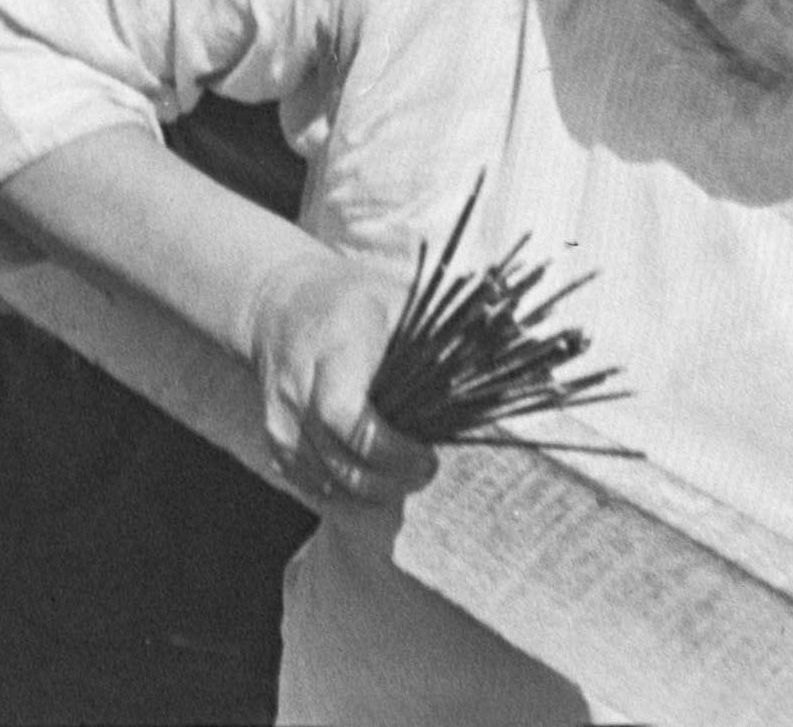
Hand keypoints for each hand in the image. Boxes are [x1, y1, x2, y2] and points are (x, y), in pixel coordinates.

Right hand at [245, 247, 436, 516]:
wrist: (278, 299)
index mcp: (335, 344)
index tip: (428, 456)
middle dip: (387, 482)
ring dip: (368, 492)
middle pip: (338, 460)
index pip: (347, 417)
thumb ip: (451, 336)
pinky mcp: (271, 432)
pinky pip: (305, 483)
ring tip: (399, 474)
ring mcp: (279, 410)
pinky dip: (340, 492)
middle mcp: (298, 381)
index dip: (390, 453)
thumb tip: (520, 350)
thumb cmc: (356, 301)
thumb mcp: (400, 302)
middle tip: (422, 471)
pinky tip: (367, 476)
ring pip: (322, 480)